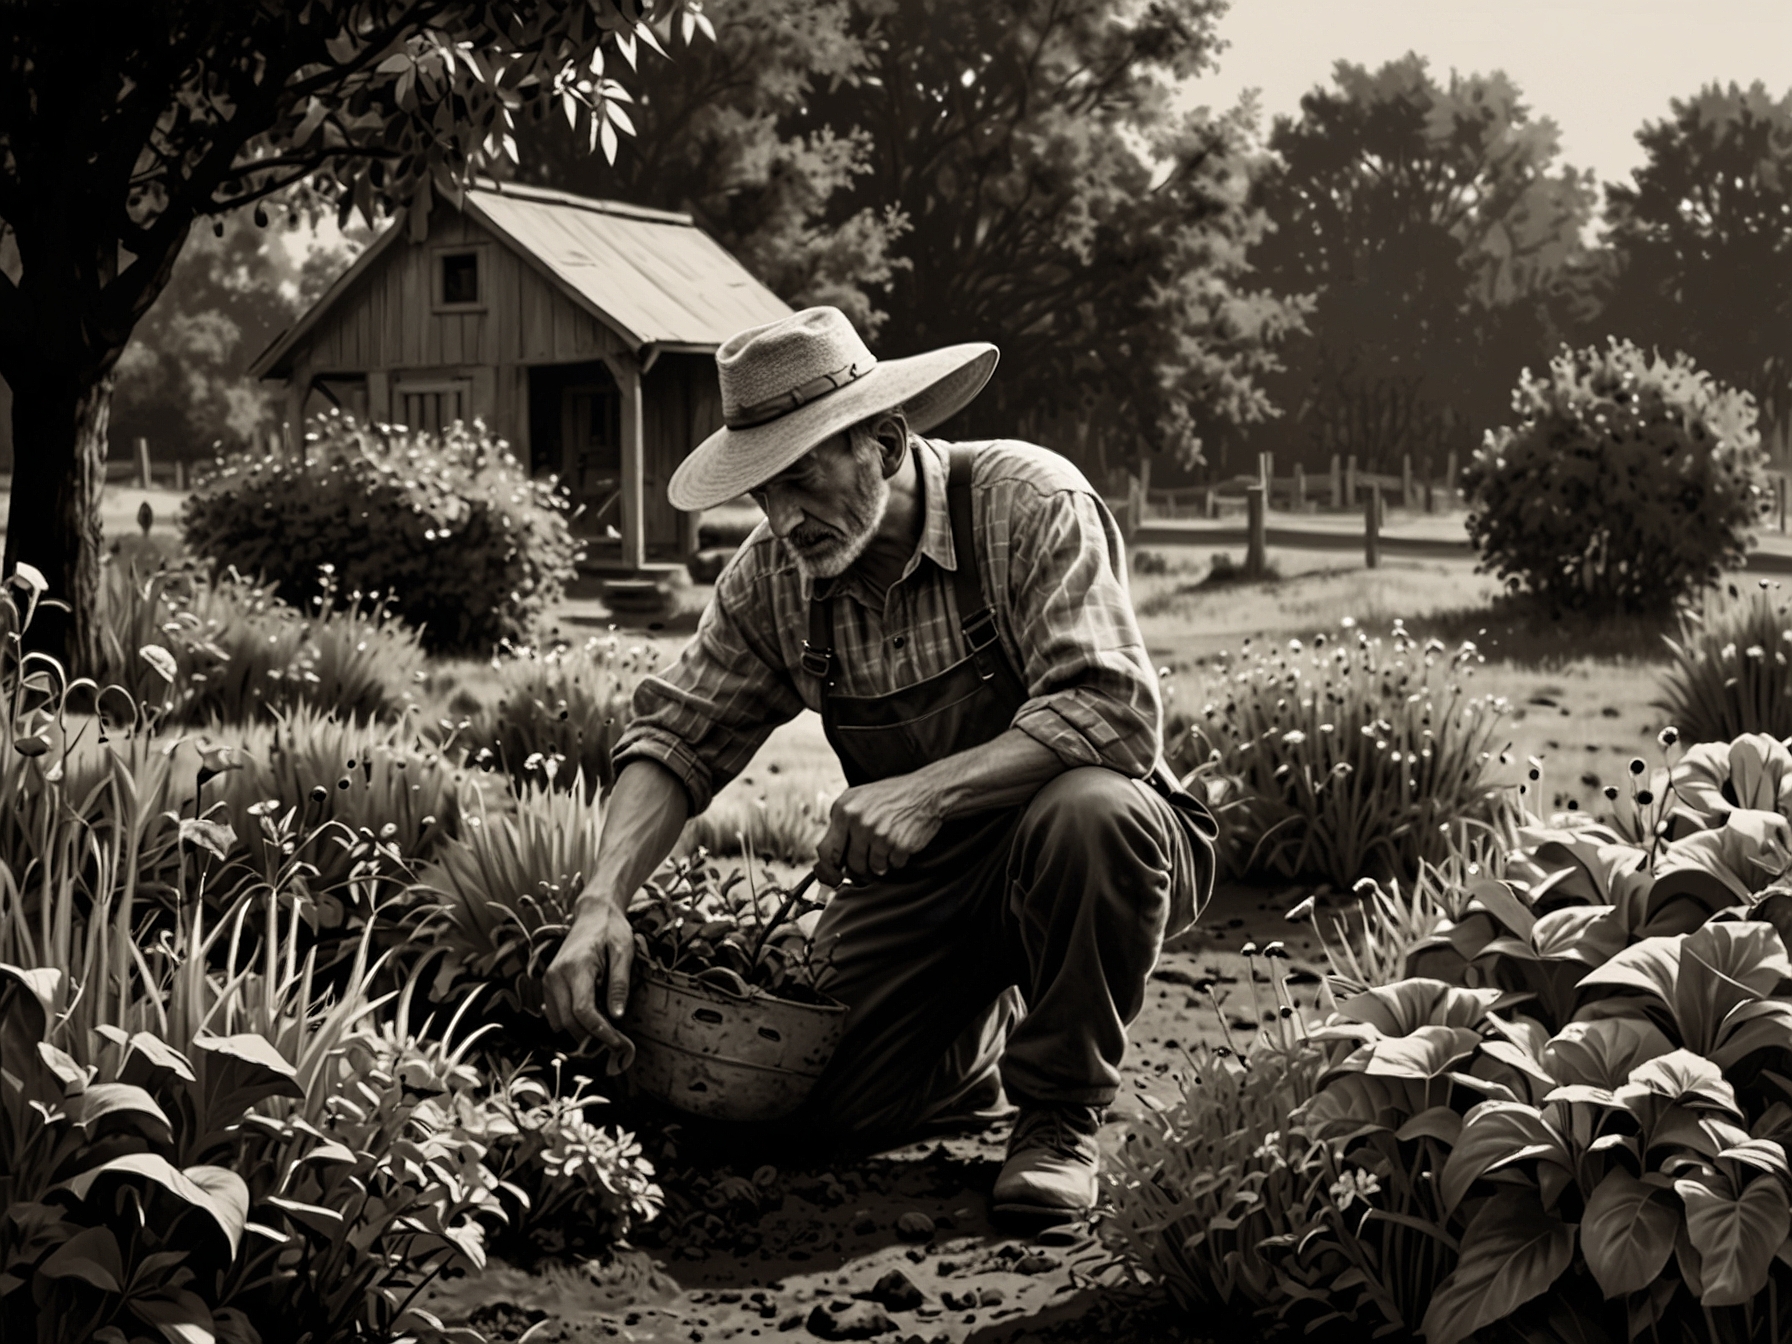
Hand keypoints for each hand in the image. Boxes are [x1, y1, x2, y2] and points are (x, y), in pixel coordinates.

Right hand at [543, 897, 635, 1056]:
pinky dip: (572, 1022)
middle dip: (592, 1038)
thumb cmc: (611, 930)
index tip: (619, 1043)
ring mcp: (549, 980)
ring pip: (559, 1021)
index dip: (601, 1032)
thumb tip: (617, 1016)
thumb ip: (619, 984)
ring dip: (581, 1032)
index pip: (583, 1011)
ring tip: (607, 1031)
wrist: (593, 913)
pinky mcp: (548, 983)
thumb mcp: (624, 952)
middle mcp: (556, 975)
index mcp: (576, 967)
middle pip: (569, 1021)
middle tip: (618, 1043)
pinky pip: (556, 1014)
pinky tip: (592, 1018)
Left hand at [815, 773, 944, 885]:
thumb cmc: (891, 798)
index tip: (837, 875)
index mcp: (843, 808)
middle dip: (862, 867)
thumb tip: (828, 863)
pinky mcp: (898, 844)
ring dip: (881, 863)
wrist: (926, 792)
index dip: (830, 868)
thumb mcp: (858, 801)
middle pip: (851, 864)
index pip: (826, 851)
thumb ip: (841, 826)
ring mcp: (878, 833)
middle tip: (872, 856)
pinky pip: (893, 866)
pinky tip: (901, 842)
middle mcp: (858, 820)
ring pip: (872, 868)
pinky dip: (898, 860)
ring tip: (888, 845)